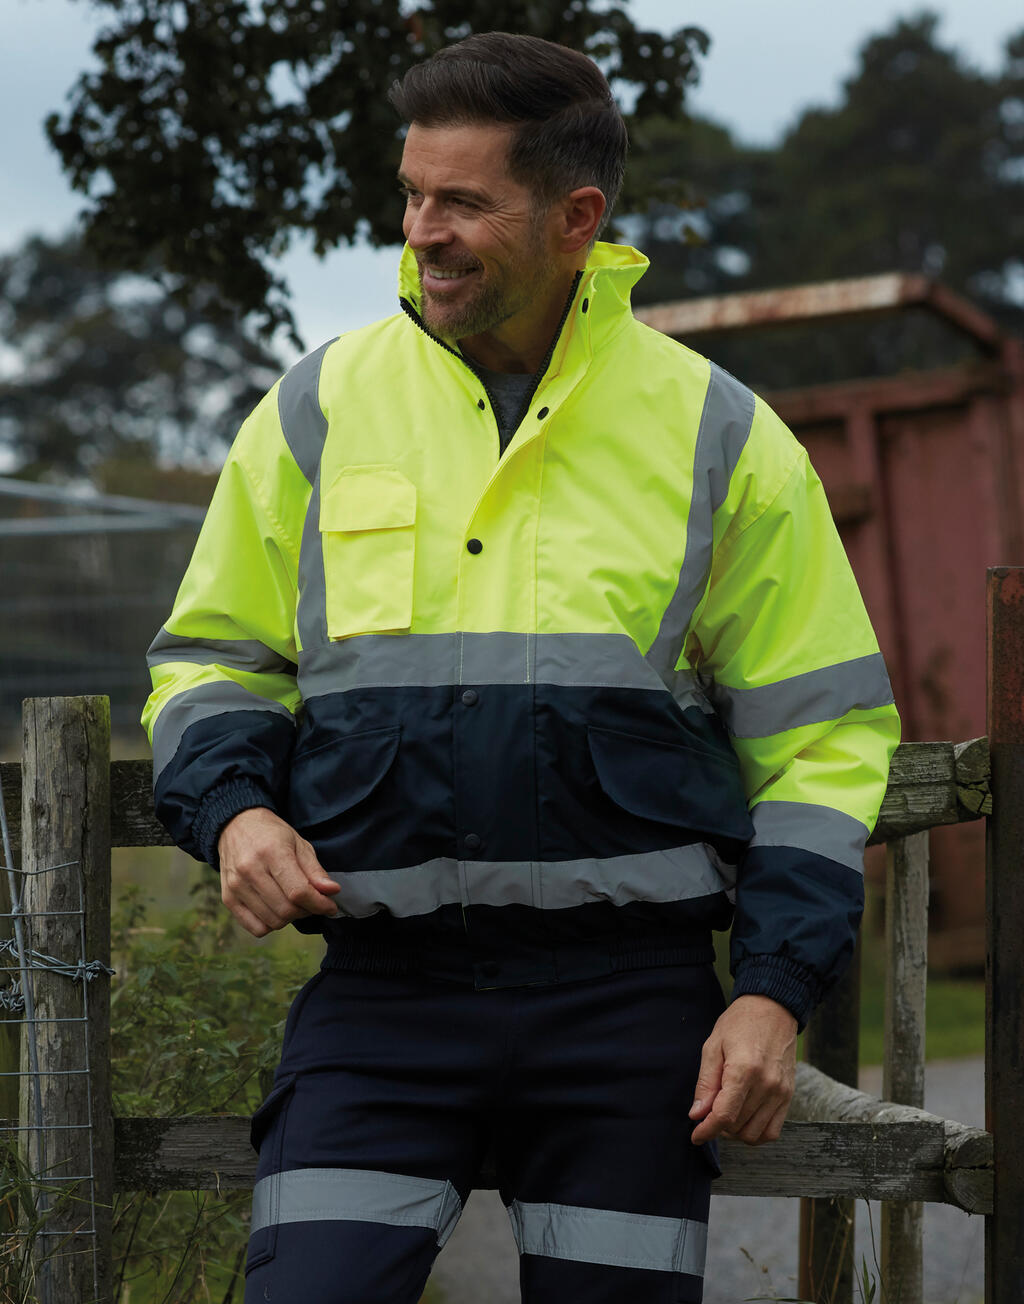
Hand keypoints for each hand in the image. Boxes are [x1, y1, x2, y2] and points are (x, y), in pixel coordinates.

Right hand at [217, 807, 341, 937]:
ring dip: (290, 918)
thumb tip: (332, 892)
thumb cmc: (272, 835)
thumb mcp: (299, 844)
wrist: (236, 826)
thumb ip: (315, 871)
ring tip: (294, 902)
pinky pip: (256, 928)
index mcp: (271, 852)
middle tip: (312, 902)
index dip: (319, 904)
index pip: (298, 891)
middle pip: (286, 909)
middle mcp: (250, 870)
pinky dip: (271, 924)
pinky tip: (276, 909)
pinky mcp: (228, 898)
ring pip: (273, 921)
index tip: (330, 906)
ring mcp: (236, 886)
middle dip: (307, 911)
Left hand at [688, 994, 796, 1145]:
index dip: (706, 1130)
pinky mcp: (789, 1096)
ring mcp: (781, 1092)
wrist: (773, 1009)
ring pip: (754, 1134)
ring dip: (735, 1132)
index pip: (724, 1115)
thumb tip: (697, 1115)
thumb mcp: (713, 1046)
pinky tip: (744, 1119)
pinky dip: (756, 1133)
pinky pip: (772, 1131)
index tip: (696, 1136)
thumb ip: (705, 1083)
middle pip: (737, 1127)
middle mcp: (767, 1085)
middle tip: (707, 1115)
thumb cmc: (739, 1024)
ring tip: (725, 1115)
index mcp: (744, 1070)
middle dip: (717, 1127)